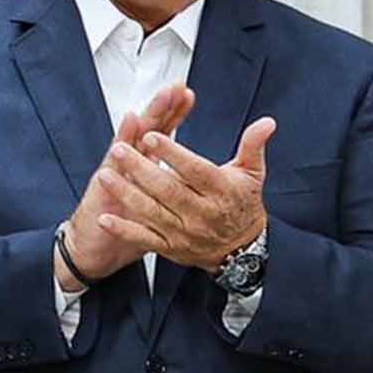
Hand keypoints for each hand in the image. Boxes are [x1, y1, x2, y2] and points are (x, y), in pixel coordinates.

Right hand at [59, 84, 194, 283]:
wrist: (95, 247)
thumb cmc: (127, 223)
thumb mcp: (157, 206)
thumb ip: (177, 187)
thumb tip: (203, 178)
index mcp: (144, 165)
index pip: (162, 133)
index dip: (174, 115)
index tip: (188, 95)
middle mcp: (129, 163)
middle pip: (147, 130)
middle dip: (161, 108)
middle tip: (174, 88)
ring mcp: (115, 172)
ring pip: (131, 141)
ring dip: (144, 119)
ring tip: (158, 100)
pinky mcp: (105, 186)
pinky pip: (115, 163)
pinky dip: (121, 143)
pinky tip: (126, 129)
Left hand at [95, 114, 276, 269]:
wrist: (242, 249)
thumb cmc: (242, 205)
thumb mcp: (252, 173)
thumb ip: (253, 145)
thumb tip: (267, 123)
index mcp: (221, 191)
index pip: (195, 170)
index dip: (172, 153)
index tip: (152, 137)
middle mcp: (202, 213)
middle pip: (168, 190)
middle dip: (141, 169)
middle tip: (120, 150)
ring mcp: (184, 232)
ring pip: (152, 212)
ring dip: (126, 194)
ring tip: (105, 175)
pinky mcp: (171, 247)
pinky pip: (145, 239)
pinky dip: (124, 230)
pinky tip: (106, 218)